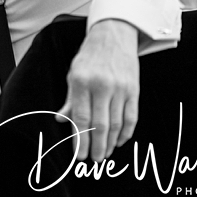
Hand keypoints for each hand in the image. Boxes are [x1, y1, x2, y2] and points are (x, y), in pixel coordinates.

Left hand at [56, 19, 138, 162]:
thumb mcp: (73, 73)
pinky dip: (126, 133)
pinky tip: (120, 141)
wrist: (113, 35)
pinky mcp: (134, 90)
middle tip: (94, 161)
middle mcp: (101, 86)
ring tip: (105, 154)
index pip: (80, 118)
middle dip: (96, 147)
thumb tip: (62, 121)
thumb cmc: (89, 56)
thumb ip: (69, 99)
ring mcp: (120, 88)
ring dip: (111, 143)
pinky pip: (131, 117)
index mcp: (81, 82)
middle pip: (100, 125)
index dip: (80, 140)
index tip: (79, 156)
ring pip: (116, 124)